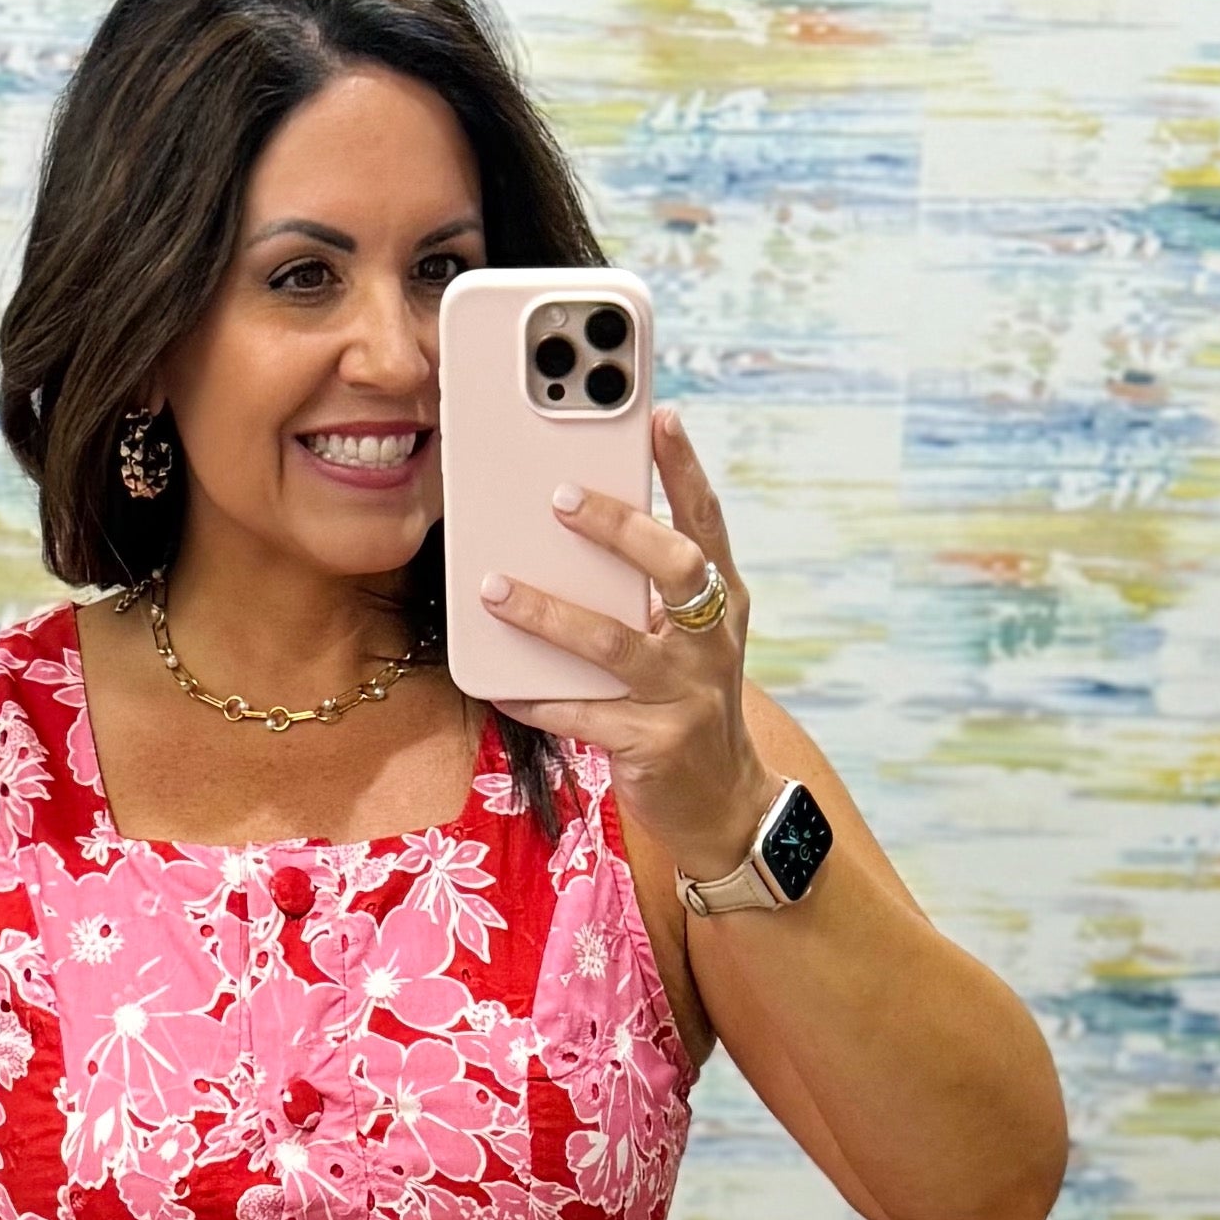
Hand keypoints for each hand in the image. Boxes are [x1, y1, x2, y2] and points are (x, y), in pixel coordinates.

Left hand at [474, 404, 775, 880]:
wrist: (722, 804)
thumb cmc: (688, 707)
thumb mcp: (687, 645)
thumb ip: (650, 597)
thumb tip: (572, 541)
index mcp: (722, 606)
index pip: (707, 523)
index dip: (685, 468)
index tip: (659, 416)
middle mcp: (710, 644)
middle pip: (674, 568)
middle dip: (618, 527)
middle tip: (560, 497)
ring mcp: (685, 696)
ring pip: (613, 644)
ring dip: (549, 613)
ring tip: (496, 589)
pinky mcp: (652, 745)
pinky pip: (581, 715)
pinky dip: (534, 699)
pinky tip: (496, 685)